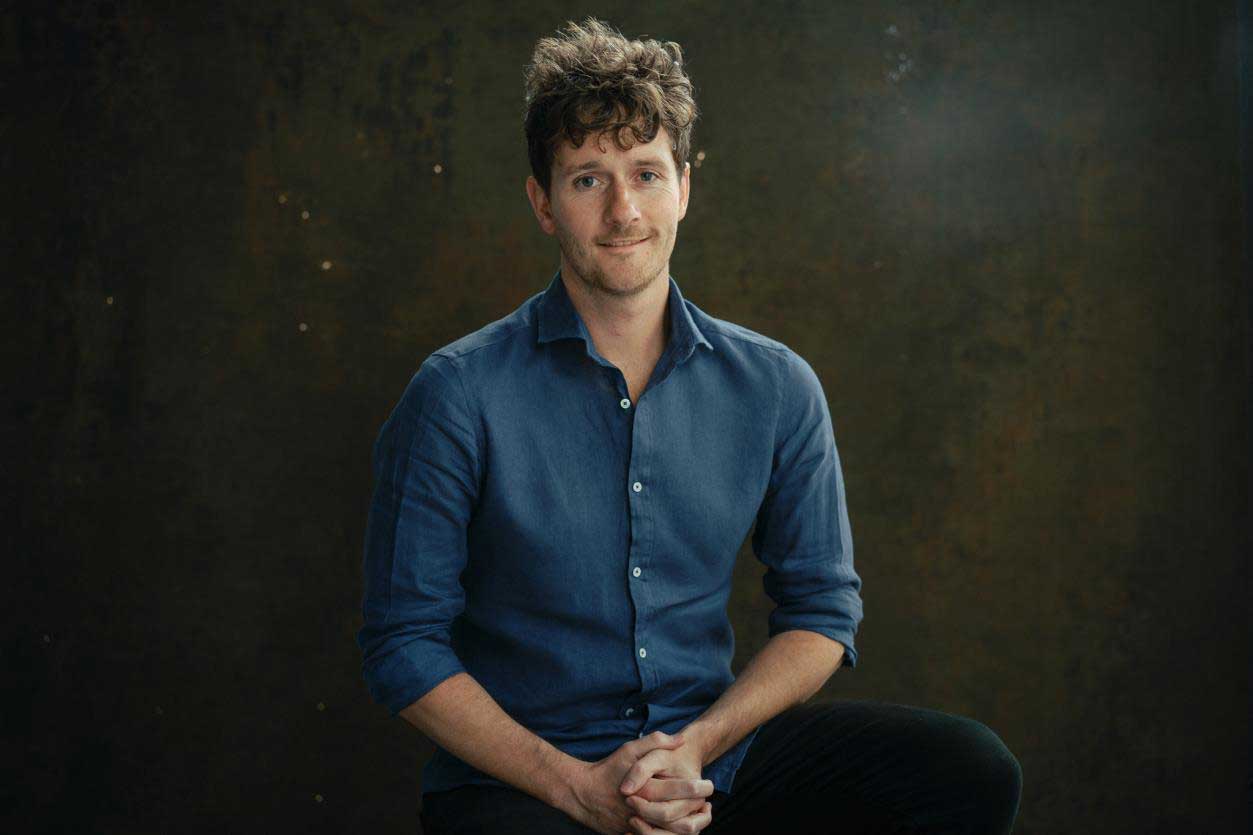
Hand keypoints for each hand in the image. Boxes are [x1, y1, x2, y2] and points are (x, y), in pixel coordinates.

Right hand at [561, 731, 713, 834]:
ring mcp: (635, 826)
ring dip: (688, 825)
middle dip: (696, 809)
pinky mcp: (632, 834)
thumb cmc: (609, 768)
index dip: (696, 788)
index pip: (676, 790)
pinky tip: (682, 825)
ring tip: (701, 816)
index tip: (710, 785)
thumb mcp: (630, 749)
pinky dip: (671, 834)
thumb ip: (656, 741)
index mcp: (643, 788)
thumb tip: (681, 740)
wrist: (583, 794)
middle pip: (676, 816)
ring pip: (669, 833)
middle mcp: (641, 809)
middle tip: (709, 803)